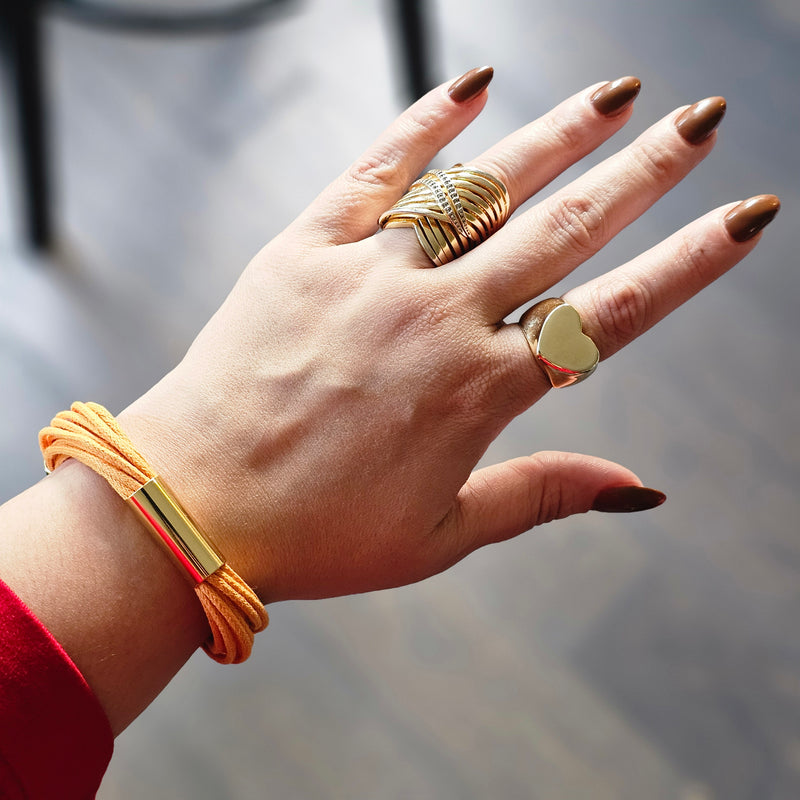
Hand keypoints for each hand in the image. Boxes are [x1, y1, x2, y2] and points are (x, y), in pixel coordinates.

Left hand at [119, 70, 777, 603]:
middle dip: (643, 172)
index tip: (741, 216)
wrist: (196, 505)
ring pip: (481, 188)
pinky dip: (425, 125)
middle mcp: (438, 318)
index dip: (688, 261)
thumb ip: (543, 494)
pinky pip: (375, 173)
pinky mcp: (307, 251)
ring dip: (556, 135)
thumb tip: (641, 489)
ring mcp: (372, 276)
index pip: (612, 312)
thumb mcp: (443, 533)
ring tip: (616, 94)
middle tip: (699, 124)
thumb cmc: (318, 532)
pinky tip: (474, 85)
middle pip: (563, 228)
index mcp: (482, 391)